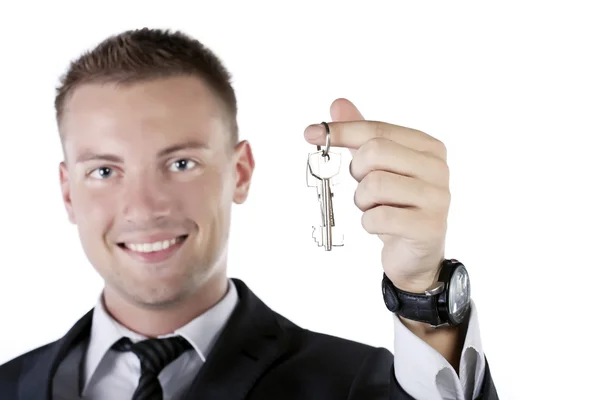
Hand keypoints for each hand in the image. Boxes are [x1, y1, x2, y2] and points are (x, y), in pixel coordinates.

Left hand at [304, 99, 449, 292]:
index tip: (310, 134)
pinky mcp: (428, 227)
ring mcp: (437, 198)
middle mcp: (438, 168)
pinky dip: (368, 223)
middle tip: (364, 188)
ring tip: (375, 208)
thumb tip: (338, 104)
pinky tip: (379, 226)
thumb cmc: (396, 205)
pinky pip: (378, 217)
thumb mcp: (378, 167)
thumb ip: (361, 135)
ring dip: (362, 201)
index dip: (341, 131)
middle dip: (357, 173)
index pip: (377, 130)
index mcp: (427, 147)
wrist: (417, 255)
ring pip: (374, 185)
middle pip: (375, 152)